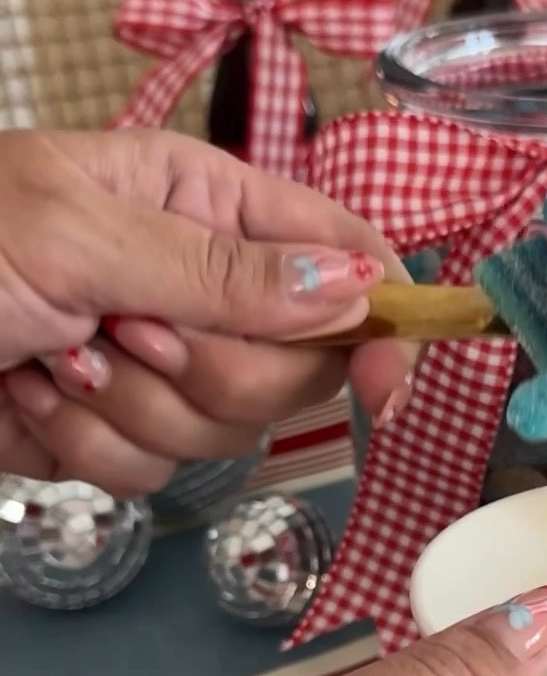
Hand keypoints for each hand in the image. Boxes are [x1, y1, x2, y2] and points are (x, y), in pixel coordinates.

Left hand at [0, 129, 416, 495]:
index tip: (382, 383)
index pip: (344, 254)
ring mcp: (159, 365)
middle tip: (124, 332)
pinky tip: (28, 398)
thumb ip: (225, 271)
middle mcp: (198, 285)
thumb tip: (353, 287)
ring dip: (129, 408)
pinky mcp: (115, 432)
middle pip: (295, 368)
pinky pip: (154, 473)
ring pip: (225, 435)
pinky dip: (83, 446)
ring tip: (53, 357)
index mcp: (205, 202)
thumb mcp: (82, 235)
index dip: (380, 320)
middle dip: (210, 371)